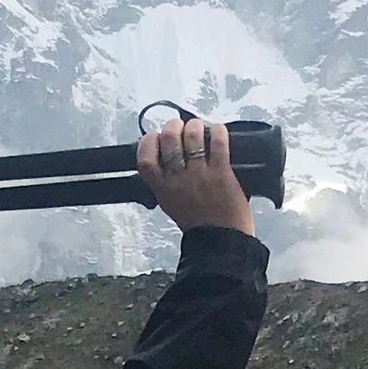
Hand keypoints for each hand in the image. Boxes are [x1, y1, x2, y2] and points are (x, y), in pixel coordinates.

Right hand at [136, 115, 252, 236]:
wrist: (222, 242)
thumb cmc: (198, 224)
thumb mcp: (171, 204)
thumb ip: (166, 182)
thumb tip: (166, 156)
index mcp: (162, 189)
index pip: (145, 158)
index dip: (149, 141)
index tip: (156, 137)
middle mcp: (178, 180)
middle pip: (169, 139)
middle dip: (174, 126)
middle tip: (182, 127)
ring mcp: (199, 175)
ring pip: (193, 137)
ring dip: (196, 126)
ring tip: (200, 128)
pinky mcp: (221, 173)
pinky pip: (218, 143)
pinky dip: (218, 132)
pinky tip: (219, 131)